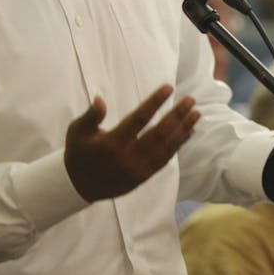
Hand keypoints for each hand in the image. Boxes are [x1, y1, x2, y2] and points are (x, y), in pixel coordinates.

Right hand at [64, 84, 199, 201]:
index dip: (155, 102)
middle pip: (159, 133)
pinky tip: (188, 132)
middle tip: (191, 100)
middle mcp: (128, 156)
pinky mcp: (144, 176)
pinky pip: (165, 159)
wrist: (80, 186)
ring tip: (196, 114)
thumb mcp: (77, 131)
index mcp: (112, 143)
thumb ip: (91, 115)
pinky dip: (178, 145)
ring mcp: (138, 168)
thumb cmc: (79, 153)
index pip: (139, 119)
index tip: (168, 88)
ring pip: (166, 147)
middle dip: (177, 115)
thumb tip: (100, 99)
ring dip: (183, 129)